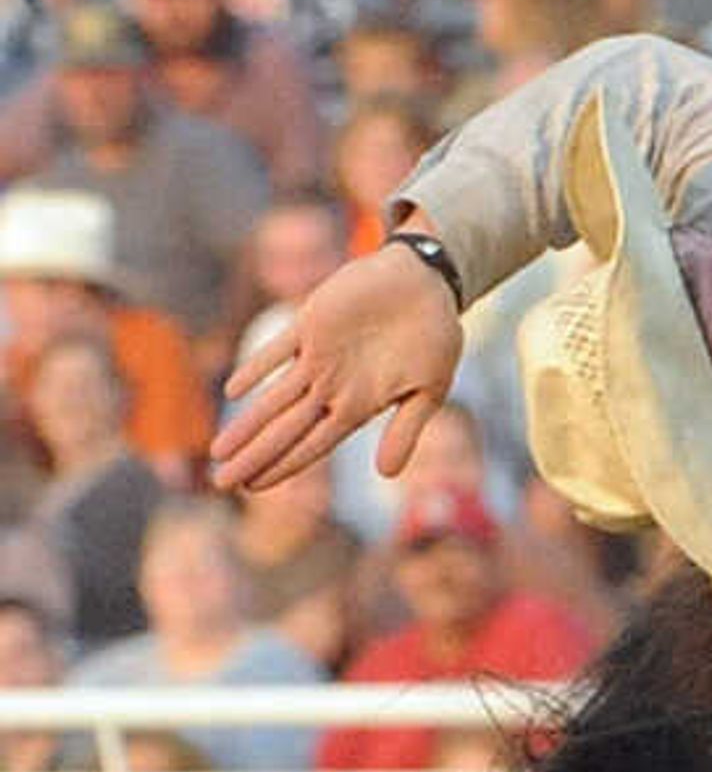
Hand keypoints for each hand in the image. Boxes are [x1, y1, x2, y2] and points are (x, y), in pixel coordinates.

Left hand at [210, 238, 464, 493]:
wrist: (425, 283)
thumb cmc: (435, 337)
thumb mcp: (429, 391)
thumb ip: (406, 432)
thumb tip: (386, 475)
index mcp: (359, 406)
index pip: (312, 445)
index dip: (284, 466)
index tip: (255, 488)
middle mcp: (332, 387)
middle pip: (284, 430)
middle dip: (253, 457)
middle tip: (221, 483)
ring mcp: (318, 356)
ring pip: (273, 398)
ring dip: (245, 424)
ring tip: (217, 451)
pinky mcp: (310, 322)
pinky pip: (277, 349)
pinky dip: (256, 368)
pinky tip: (233, 390)